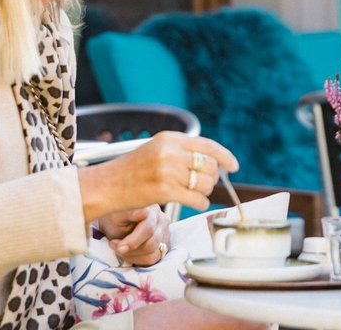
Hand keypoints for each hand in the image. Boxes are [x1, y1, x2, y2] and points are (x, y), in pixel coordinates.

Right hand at [79, 131, 239, 223]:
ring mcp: (167, 171)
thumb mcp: (156, 150)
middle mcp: (170, 152)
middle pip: (209, 166)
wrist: (107, 185)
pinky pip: (197, 199)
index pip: (207, 145)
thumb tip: (214, 162)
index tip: (233, 166)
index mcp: (169, 138)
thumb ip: (182, 152)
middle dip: (212, 178)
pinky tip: (194, 203)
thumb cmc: (132, 171)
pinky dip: (200, 203)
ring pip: (205, 184)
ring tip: (194, 194)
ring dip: (205, 192)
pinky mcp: (165, 191)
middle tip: (203, 185)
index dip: (224, 156)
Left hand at [99, 206, 169, 265]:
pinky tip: (128, 252)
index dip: (132, 241)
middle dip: (130, 250)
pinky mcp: (165, 245)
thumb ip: (130, 214)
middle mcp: (163, 220)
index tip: (114, 244)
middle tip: (114, 245)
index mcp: (152, 209)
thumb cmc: (116, 217)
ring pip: (153, 255)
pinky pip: (153, 259)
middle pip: (151, 244)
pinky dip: (138, 259)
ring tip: (119, 248)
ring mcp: (166, 233)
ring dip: (133, 256)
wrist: (118, 220)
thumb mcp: (116, 215)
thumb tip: (144, 213)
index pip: (148, 229)